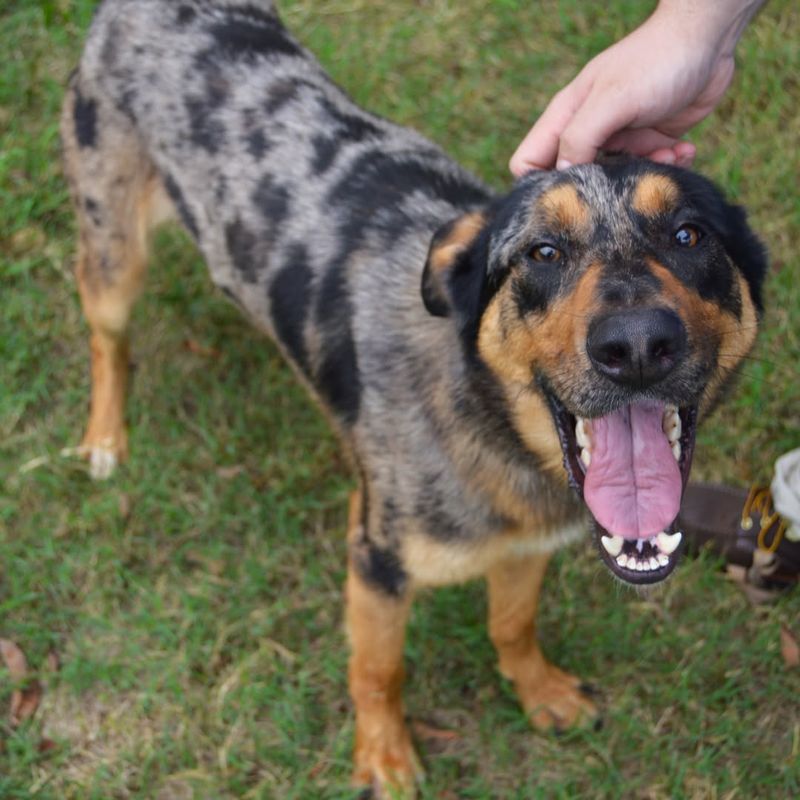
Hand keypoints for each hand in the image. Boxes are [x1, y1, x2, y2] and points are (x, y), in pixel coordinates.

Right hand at [509, 1, 760, 174]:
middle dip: (597, 192)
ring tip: (665, 158)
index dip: (536, 186)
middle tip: (624, 186)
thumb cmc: (655, 61)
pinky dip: (667, 168)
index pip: (529, 161)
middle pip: (573, 180)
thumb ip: (580, 136)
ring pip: (614, 183)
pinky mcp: (649, 143)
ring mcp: (619, 139)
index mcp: (567, 119)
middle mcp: (588, 132)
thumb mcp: (611, 99)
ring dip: (640, 180)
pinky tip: (683, 151)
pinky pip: (649, 172)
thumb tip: (561, 174)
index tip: (565, 200)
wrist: (708, 38)